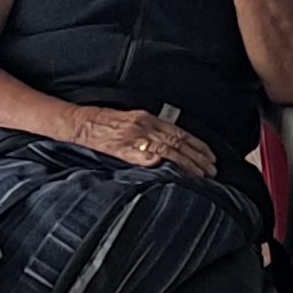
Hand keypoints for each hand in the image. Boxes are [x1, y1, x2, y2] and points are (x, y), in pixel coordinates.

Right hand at [70, 106, 216, 178]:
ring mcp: (134, 137)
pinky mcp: (122, 149)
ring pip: (168, 150)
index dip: (197, 145)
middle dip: (198, 157)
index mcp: (147, 118)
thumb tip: (169, 145)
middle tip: (212, 169)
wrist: (80, 123)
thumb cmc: (103, 121)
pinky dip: (160, 163)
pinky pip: (145, 157)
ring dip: (187, 164)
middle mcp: (144, 125)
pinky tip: (172, 171)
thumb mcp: (131, 118)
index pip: (180, 132)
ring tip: (200, 175)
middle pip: (178, 142)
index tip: (210, 156)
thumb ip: (150, 130)